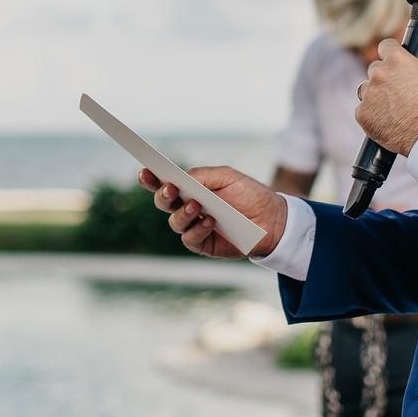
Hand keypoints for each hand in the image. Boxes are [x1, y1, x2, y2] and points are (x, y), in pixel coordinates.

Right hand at [137, 165, 286, 258]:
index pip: (164, 183)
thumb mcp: (227, 177)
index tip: (145, 172)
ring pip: (174, 222)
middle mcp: (188, 208)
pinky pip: (190, 240)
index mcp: (190, 188)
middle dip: (162, 195)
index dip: (151, 178)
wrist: (272, 219)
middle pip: (163, 203)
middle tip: (170, 188)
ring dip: (182, 213)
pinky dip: (197, 230)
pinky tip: (209, 222)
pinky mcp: (204, 245)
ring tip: (197, 206)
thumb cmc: (249, 194)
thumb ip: (202, 176)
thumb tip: (180, 178)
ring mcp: (194, 227)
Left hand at [354, 39, 417, 156]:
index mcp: (397, 60)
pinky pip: (364, 110)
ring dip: (377, 96)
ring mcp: (368, 94)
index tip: (394, 59)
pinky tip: (387, 120)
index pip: (385, 46)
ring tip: (394, 108)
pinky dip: (373, 114)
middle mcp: (379, 73)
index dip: (391, 52)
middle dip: (385, 78)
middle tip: (398, 91)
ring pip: (367, 90)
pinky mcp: (362, 114)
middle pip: (375, 69)